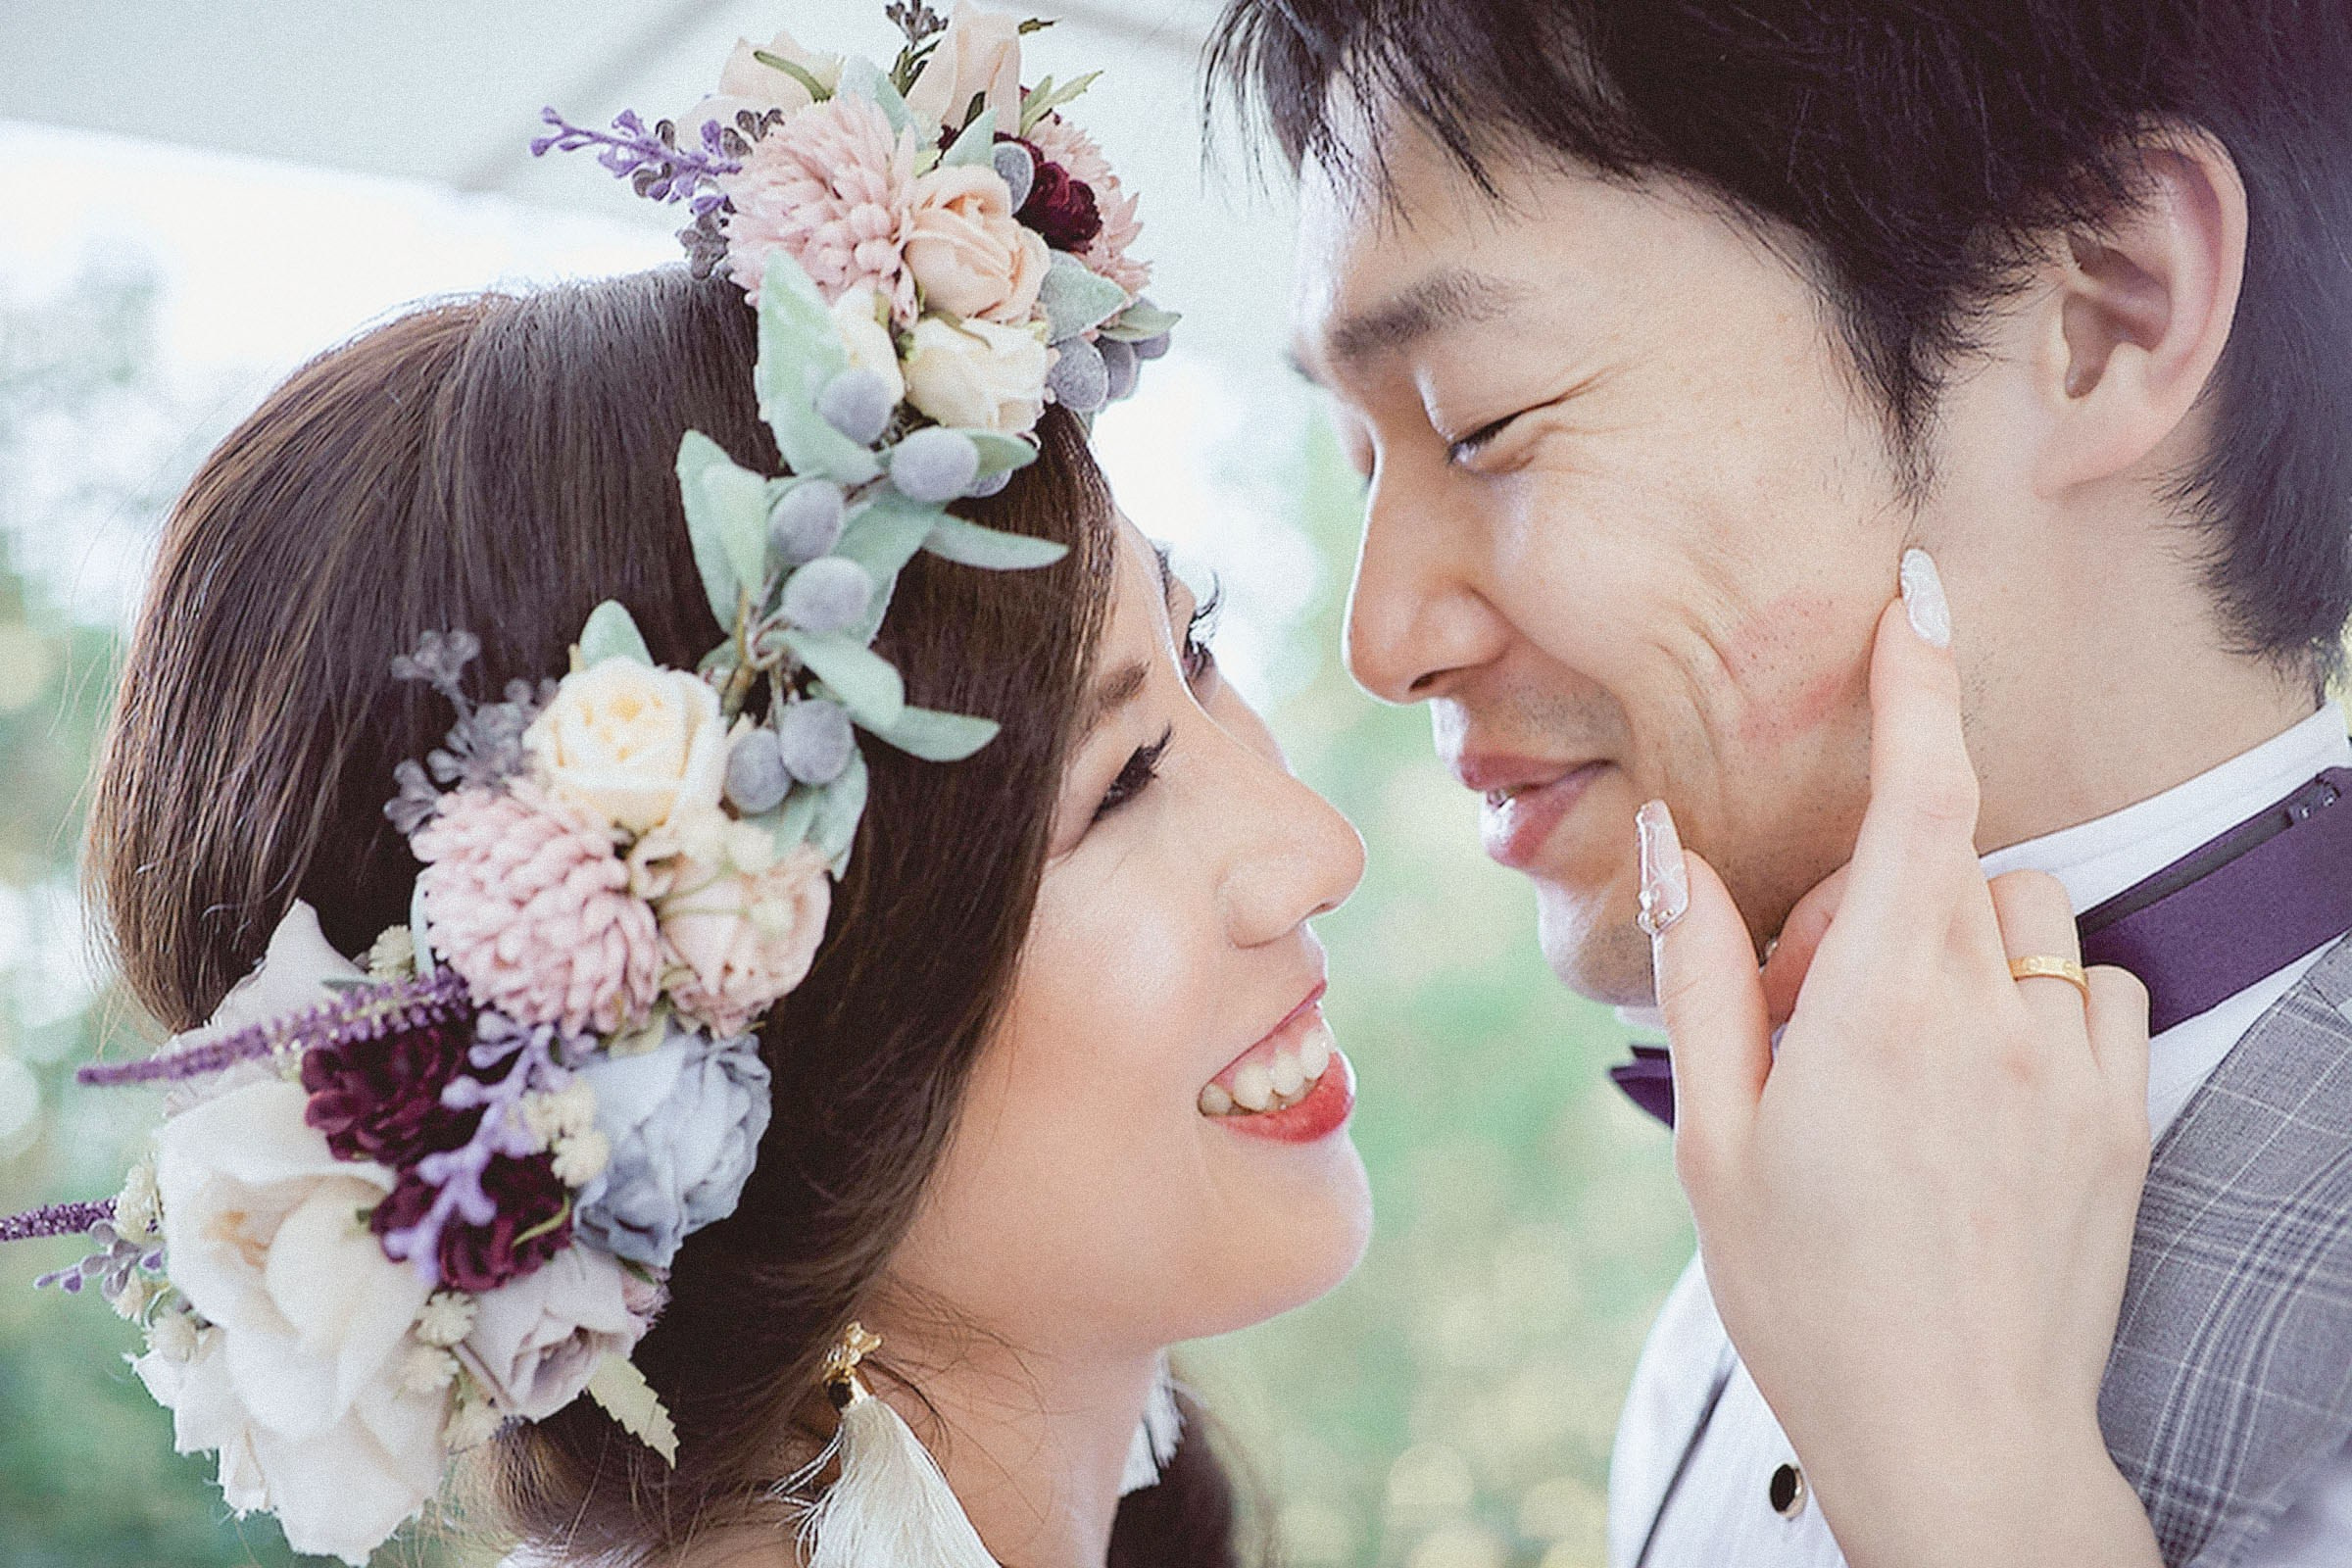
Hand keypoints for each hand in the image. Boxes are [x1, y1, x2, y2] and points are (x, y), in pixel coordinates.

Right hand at [1642, 554, 2159, 1567]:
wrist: (1955, 1437)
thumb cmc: (1808, 1295)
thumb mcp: (1715, 1134)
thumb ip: (1703, 969)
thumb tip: (1675, 843)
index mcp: (1881, 1006)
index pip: (1920, 795)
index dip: (1918, 680)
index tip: (1916, 594)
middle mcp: (1993, 1013)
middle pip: (1953, 859)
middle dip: (1880, 895)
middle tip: (1812, 1014)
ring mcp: (2071, 1062)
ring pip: (2025, 915)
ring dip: (1959, 945)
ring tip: (1899, 1060)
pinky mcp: (2122, 1110)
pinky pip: (2087, 985)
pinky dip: (2033, 1003)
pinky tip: (1979, 1092)